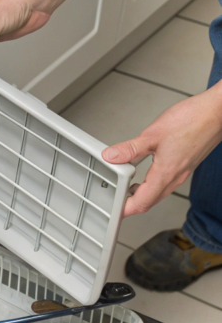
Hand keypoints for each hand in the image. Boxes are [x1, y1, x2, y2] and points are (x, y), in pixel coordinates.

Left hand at [102, 83, 221, 215]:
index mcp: (165, 174)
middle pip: (149, 202)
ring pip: (158, 193)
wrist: (217, 113)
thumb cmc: (192, 120)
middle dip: (130, 204)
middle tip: (115, 199)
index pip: (141, 203)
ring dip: (141, 194)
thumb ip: (130, 149)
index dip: (124, 209)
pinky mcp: (185, 166)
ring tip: (125, 187)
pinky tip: (145, 174)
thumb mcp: (152, 134)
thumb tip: (111, 157)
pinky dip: (152, 184)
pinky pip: (166, 183)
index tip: (113, 208)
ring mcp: (181, 173)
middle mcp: (175, 178)